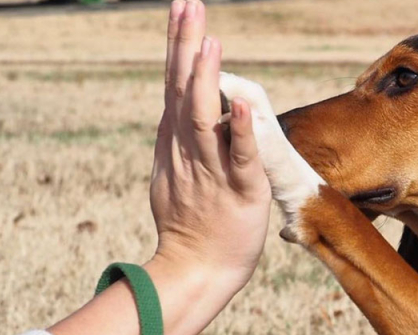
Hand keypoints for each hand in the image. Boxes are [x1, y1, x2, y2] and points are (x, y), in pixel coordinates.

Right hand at [149, 0, 270, 291]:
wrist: (196, 267)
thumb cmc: (190, 218)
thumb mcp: (173, 168)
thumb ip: (177, 135)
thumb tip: (175, 104)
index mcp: (176, 140)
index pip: (175, 84)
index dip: (179, 46)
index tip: (183, 10)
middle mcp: (187, 148)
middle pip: (182, 90)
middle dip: (185, 46)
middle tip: (189, 4)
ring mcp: (210, 168)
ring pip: (204, 119)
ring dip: (207, 80)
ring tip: (211, 43)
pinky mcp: (239, 190)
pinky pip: (239, 158)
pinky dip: (240, 131)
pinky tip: (244, 105)